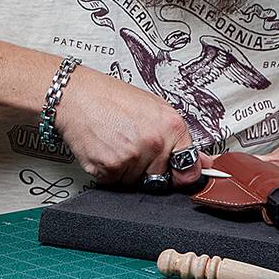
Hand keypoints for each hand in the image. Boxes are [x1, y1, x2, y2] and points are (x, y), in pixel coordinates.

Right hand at [56, 65, 207, 186]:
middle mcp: (154, 143)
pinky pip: (115, 182)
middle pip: (160, 178)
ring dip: (127, 169)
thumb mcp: (153, 107)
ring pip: (136, 181)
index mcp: (171, 127)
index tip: (178, 174)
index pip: (190, 169)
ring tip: (116, 142)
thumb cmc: (111, 98)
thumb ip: (178, 137)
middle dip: (149, 168)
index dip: (183, 174)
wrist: (77, 96)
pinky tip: (105, 149)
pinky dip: (109, 171)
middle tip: (133, 145)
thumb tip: (202, 159)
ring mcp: (132, 157)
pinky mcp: (110, 168)